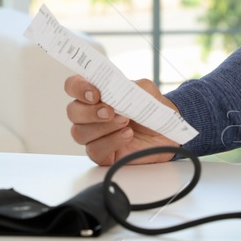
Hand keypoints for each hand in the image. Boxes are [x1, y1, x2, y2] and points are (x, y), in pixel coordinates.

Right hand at [65, 74, 182, 166]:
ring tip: (126, 123)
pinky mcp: (101, 154)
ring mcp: (94, 135)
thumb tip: (114, 89)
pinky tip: (127, 135)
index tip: (95, 94)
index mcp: (95, 93)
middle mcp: (89, 114)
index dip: (78, 88)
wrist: (167, 131)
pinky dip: (111, 142)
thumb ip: (127, 86)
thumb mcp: (144, 90)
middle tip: (110, 111)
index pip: (73, 86)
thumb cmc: (151, 108)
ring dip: (103, 127)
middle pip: (72, 112)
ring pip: (80, 133)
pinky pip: (94, 151)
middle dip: (90, 112)